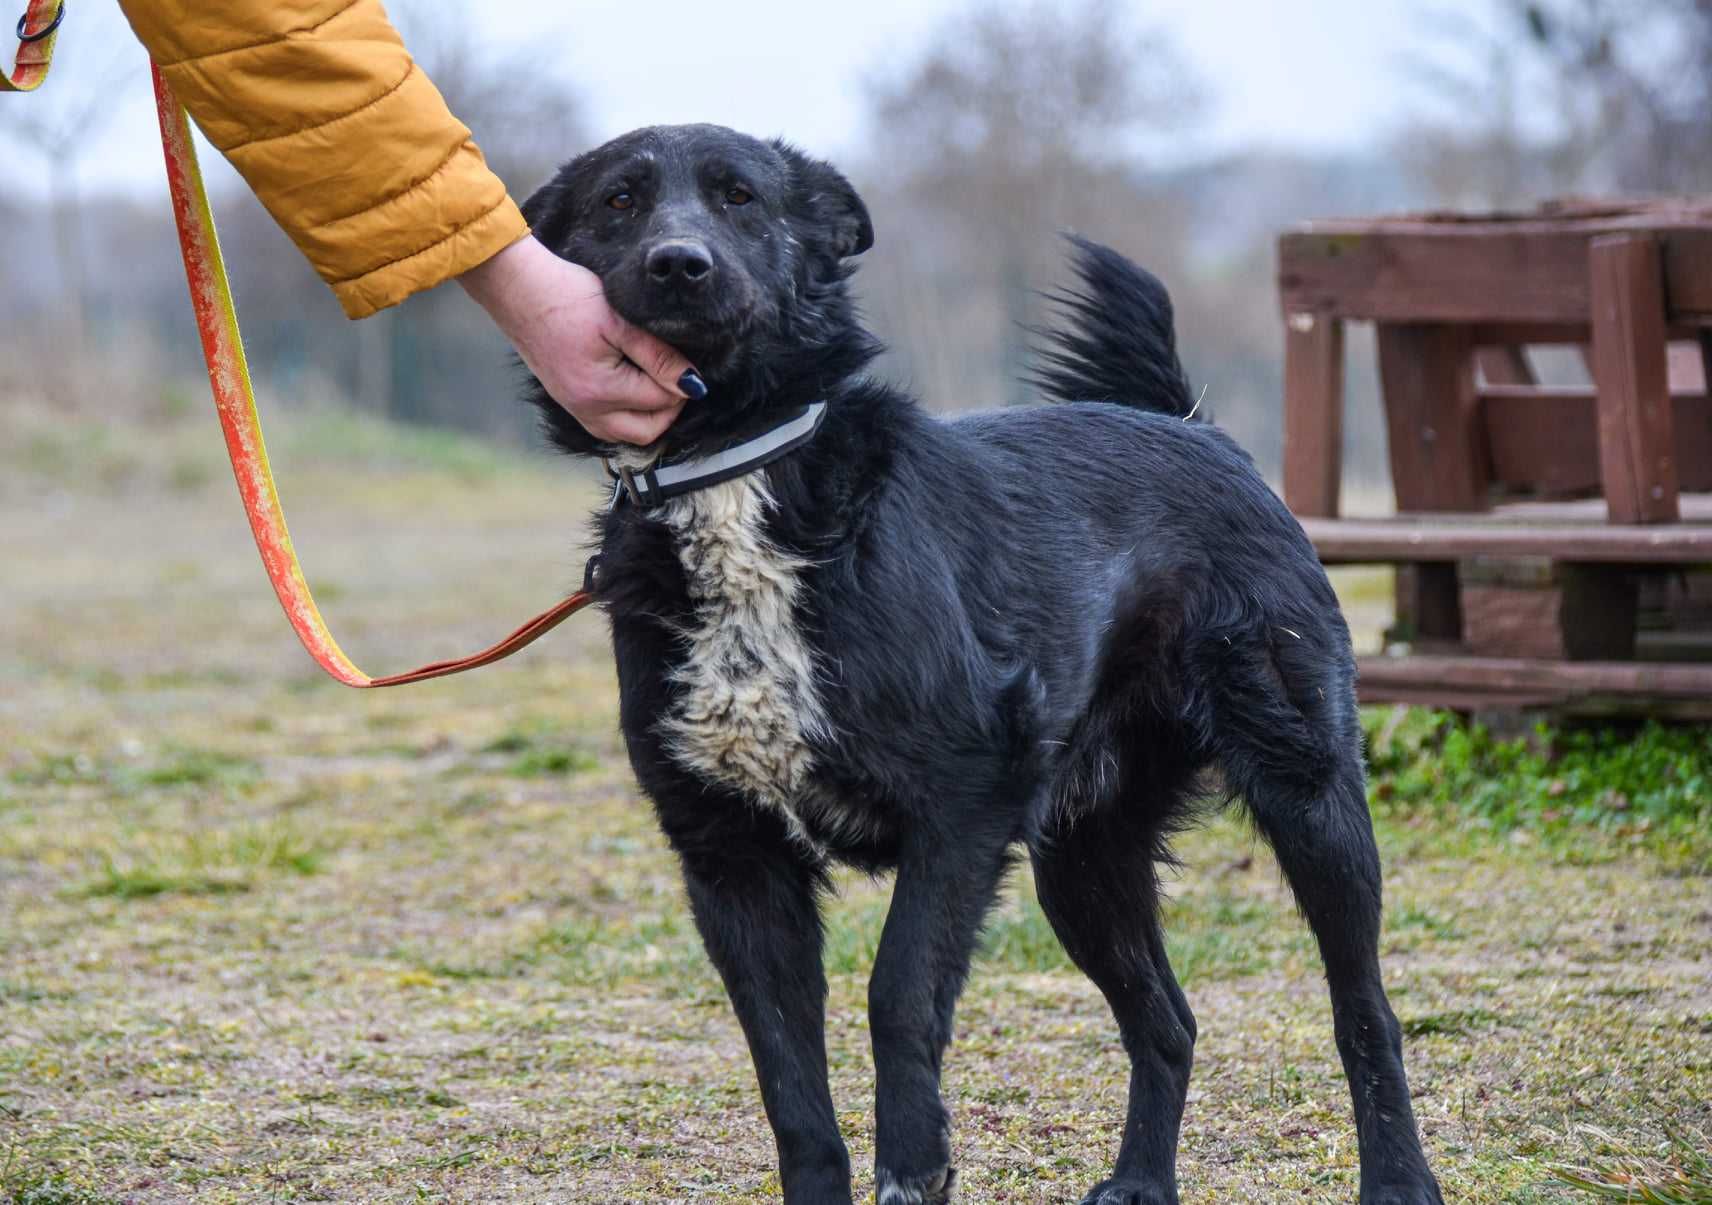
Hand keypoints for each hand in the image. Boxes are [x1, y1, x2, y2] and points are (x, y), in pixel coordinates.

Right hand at [458, 236, 704, 445]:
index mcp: (601, 390)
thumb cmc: (569, 297)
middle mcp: (587, 409)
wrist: (520, 289)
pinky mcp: (569, 401)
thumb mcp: (621, 322)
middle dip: (670, 407)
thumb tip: (694, 385)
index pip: (661, 401)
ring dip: (649, 415)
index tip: (687, 358)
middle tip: (676, 374)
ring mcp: (575, 408)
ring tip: (658, 381)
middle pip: (647, 430)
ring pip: (627, 433)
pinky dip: (628, 416)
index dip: (682, 382)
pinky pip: (607, 426)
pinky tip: (635, 389)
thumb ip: (659, 356)